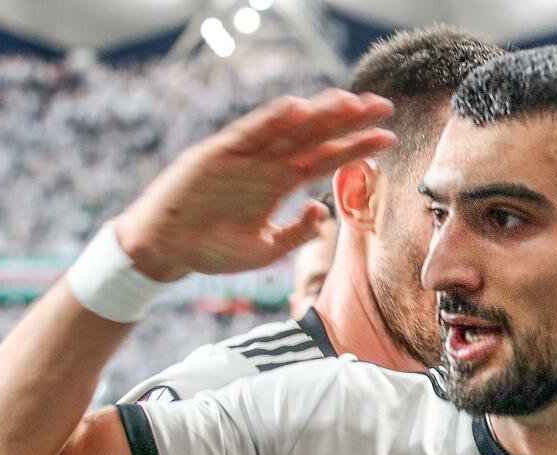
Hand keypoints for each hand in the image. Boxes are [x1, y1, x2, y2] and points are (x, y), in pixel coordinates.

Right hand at [114, 90, 395, 281]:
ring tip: (350, 101)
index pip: (327, 159)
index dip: (357, 147)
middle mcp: (266, 164)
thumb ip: (296, 232)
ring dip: (318, 114)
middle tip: (384, 105)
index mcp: (279, 182)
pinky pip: (249, 133)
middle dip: (349, 121)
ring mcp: (244, 156)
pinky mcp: (218, 154)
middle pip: (315, 136)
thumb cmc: (213, 249)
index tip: (389, 137)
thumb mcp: (266, 249)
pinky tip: (297, 108)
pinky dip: (271, 120)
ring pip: (288, 129)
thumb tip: (324, 212)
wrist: (167, 250)